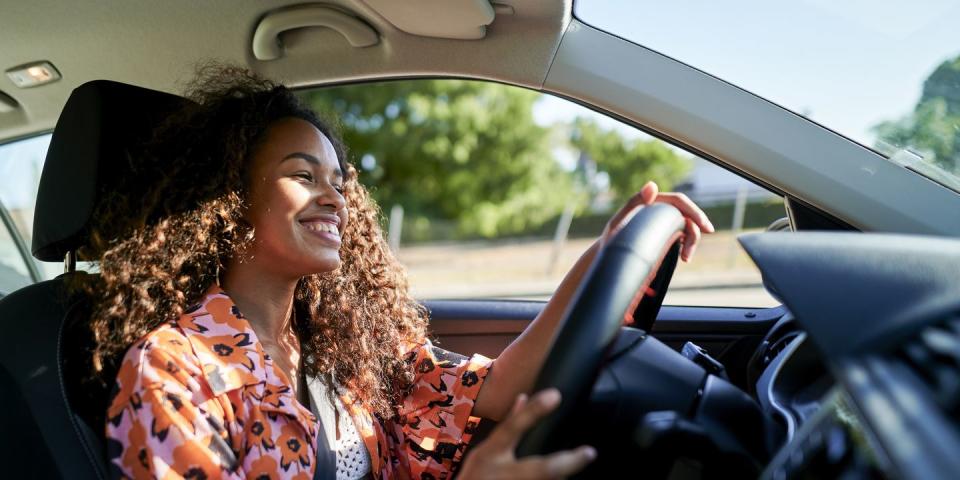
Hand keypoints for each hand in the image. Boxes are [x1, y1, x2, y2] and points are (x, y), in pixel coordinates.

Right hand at [458, 389, 595, 478]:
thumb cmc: (476, 476)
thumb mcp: (485, 450)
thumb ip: (507, 426)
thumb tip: (524, 396)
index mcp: (492, 453)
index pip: (512, 428)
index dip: (533, 412)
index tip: (556, 395)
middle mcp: (504, 473)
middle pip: (542, 468)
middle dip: (568, 462)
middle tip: (590, 453)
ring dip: (564, 476)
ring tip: (580, 463)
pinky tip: (565, 477)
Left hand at [601, 181, 714, 261]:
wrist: (609, 256)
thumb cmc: (612, 238)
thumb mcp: (620, 222)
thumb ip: (634, 202)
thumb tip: (652, 185)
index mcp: (652, 202)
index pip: (679, 201)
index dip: (693, 211)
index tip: (703, 226)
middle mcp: (660, 210)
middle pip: (686, 214)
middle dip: (697, 227)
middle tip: (701, 241)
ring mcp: (664, 223)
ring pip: (687, 227)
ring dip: (692, 241)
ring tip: (686, 258)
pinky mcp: (666, 235)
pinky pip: (683, 237)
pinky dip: (687, 246)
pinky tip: (684, 257)